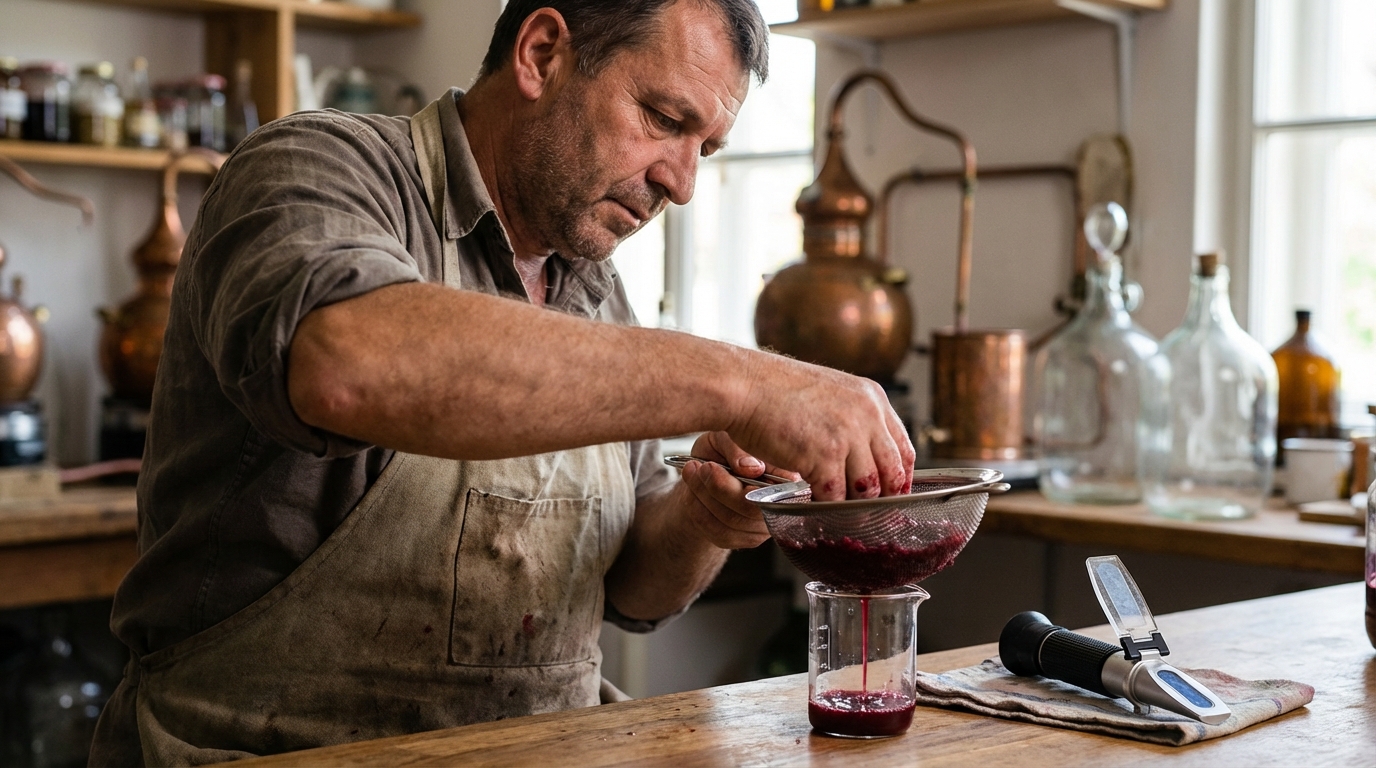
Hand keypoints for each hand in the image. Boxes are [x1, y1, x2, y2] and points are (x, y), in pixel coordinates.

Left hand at [675, 431, 798, 549]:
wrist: (704, 470)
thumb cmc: (723, 450)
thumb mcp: (727, 436)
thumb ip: (739, 449)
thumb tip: (752, 468)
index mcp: (786, 480)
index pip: (780, 491)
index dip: (755, 484)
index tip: (732, 468)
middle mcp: (778, 507)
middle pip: (751, 508)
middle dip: (722, 487)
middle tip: (704, 466)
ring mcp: (758, 528)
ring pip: (729, 519)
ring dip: (704, 494)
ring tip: (692, 470)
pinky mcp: (736, 539)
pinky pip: (714, 529)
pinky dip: (696, 506)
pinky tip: (692, 488)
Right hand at [727, 354, 914, 501]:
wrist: (745, 385)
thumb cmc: (775, 390)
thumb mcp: (829, 393)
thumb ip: (852, 419)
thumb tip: (862, 453)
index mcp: (872, 397)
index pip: (903, 448)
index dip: (899, 478)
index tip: (891, 494)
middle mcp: (867, 414)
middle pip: (891, 473)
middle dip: (883, 499)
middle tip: (870, 516)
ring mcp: (848, 435)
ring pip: (867, 490)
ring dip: (854, 508)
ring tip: (842, 517)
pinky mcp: (824, 456)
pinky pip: (835, 497)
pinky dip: (826, 508)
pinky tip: (815, 508)